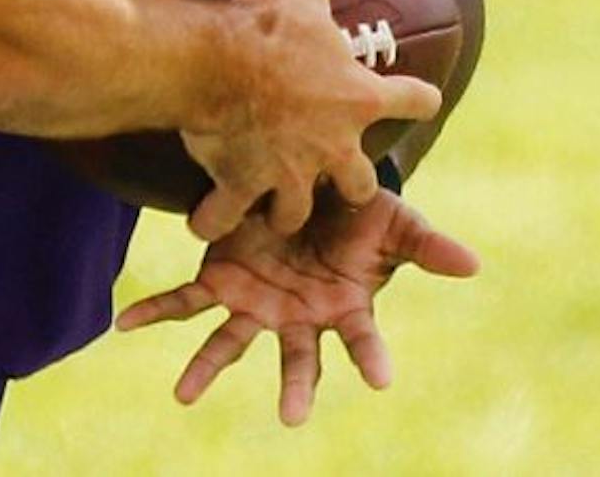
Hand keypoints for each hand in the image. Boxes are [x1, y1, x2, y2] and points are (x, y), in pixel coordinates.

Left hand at [117, 190, 479, 425]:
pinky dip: (156, 311)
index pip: (362, 339)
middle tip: (292, 418)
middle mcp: (297, 316)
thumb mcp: (395, 223)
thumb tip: (475, 264)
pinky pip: (186, 300)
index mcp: (342, 307)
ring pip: (231, 342)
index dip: (371, 357)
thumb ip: (428, 246)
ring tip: (183, 395)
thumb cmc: (359, 212)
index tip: (382, 381)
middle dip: (294, 387)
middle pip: (296, 358)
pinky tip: (124, 323)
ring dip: (207, 367)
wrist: (311, 182)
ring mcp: (257, 302)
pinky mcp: (222, 280)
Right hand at [179, 0, 442, 242]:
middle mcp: (331, 146)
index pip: (410, 100)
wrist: (221, 65)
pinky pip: (227, 217)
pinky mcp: (245, 186)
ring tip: (270, 205)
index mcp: (356, 98)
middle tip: (337, 176)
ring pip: (296, 211)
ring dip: (284, 209)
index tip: (424, 100)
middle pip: (359, 183)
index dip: (418, 99)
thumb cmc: (267, 28)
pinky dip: (214, 219)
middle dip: (351, 183)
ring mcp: (289, 173)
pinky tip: (204, 219)